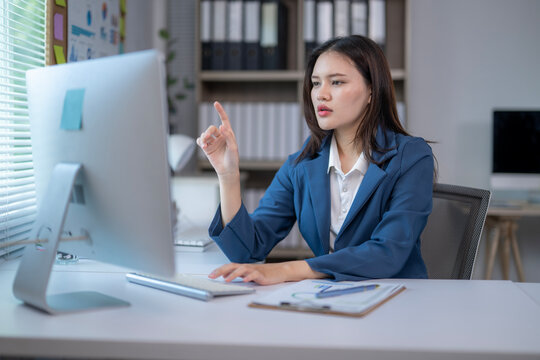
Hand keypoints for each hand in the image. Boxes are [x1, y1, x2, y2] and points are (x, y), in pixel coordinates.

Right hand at [196, 101, 239, 179]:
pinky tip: (202, 145)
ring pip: (205, 135)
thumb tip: (221, 126)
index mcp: (228, 134)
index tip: (215, 103)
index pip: (224, 120)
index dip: (220, 111)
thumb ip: (228, 136)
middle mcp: (220, 137)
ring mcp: (213, 142)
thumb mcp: (233, 147)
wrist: (227, 170)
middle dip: (208, 131)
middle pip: (211, 128)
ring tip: (204, 144)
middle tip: (206, 137)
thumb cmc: (233, 159)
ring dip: (203, 138)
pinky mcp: (207, 148)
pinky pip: (200, 141)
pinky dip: (200, 141)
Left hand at [208, 261, 327, 284]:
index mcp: (243, 267)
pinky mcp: (262, 275)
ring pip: (242, 270)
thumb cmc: (265, 273)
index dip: (219, 270)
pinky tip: (245, 280)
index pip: (229, 266)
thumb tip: (225, 276)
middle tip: (212, 276)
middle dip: (221, 271)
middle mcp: (247, 267)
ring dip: (234, 274)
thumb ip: (237, 274)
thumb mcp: (249, 274)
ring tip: (227, 280)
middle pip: (232, 266)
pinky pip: (254, 275)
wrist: (280, 271)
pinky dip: (249, 277)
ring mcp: (254, 270)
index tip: (210, 275)